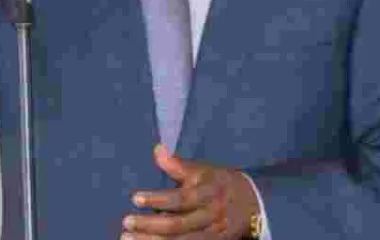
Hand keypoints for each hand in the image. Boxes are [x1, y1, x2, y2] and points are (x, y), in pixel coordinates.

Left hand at [122, 144, 259, 239]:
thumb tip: (157, 149)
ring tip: (127, 238)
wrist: (253, 204)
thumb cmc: (220, 183)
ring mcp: (212, 235)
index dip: (157, 200)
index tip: (134, 198)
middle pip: (178, 225)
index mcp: (209, 194)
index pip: (181, 199)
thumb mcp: (204, 170)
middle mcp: (211, 217)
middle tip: (126, 222)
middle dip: (150, 226)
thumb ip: (179, 165)